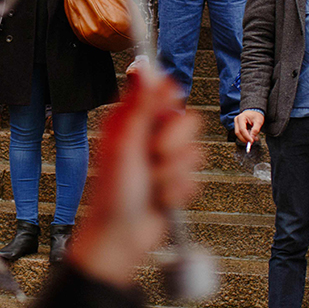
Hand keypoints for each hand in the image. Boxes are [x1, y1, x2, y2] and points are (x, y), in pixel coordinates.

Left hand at [68, 71, 198, 286]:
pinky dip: (178, 191)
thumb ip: (140, 107)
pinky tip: (161, 199)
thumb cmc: (112, 193)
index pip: (162, 92)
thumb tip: (145, 70)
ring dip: (174, 172)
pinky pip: (195, 178)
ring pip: (195, 151)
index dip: (167, 100)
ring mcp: (164, 161)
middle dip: (174, 142)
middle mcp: (149, 137)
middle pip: (187, 120)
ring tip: (154, 183)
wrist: (121, 237)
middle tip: (154, 155)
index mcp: (132, 121)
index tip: (162, 114)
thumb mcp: (124, 144)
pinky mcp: (176, 183)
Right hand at [235, 109, 264, 144]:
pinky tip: (252, 136)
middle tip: (252, 142)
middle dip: (245, 139)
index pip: (242, 129)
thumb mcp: (259, 121)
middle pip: (238, 133)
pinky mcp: (238, 126)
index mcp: (241, 117)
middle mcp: (237, 120)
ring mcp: (236, 123)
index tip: (251, 141)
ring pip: (239, 134)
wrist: (254, 111)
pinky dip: (246, 136)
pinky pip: (240, 133)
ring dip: (246, 138)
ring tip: (254, 138)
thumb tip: (252, 138)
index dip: (246, 136)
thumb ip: (255, 130)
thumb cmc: (256, 115)